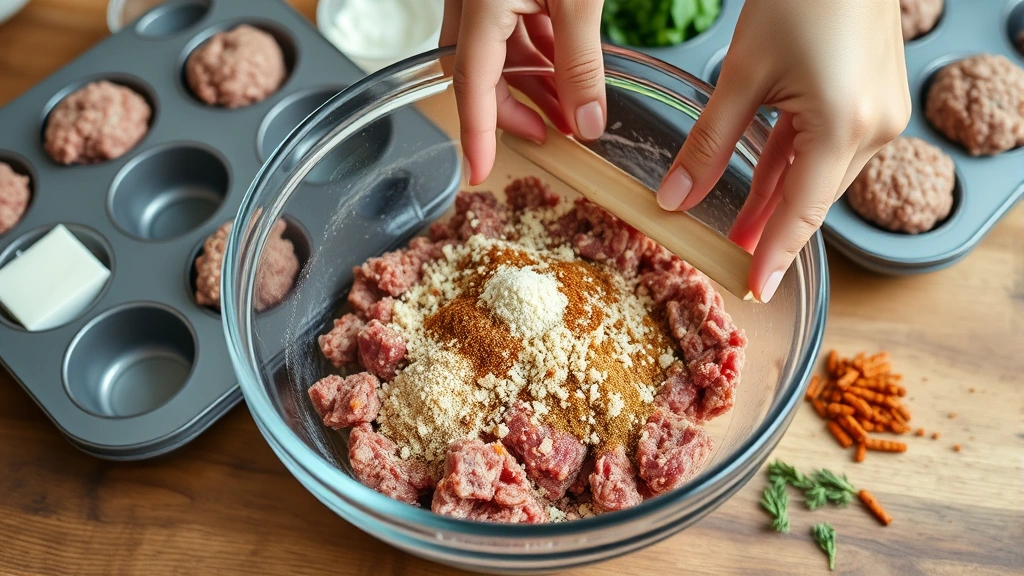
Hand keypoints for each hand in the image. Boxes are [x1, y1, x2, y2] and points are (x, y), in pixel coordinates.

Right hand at [440, 0, 606, 184]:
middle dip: (513, 110)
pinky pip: (512, 28)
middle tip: (548, 136)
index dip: (476, 134)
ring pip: (498, 52)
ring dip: (532, 83)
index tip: (479, 172)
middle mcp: (471, 0)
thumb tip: (586, 121)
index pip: (471, 82)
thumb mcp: (580, 0)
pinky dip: (538, 53)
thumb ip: (581, 61)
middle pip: (478, 73)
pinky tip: (565, 70)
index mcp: (481, 3)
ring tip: (569, 108)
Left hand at [655, 0, 910, 301]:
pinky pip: (828, 147)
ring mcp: (880, 114)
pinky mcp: (874, 98)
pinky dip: (793, 166)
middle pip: (811, 197)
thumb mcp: (742, 76)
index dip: (774, 255)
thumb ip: (708, 144)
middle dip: (770, 229)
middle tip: (730, 259)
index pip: (801, 212)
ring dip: (778, 199)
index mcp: (845, 127)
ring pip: (819, 174)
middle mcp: (874, 128)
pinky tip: (763, 186)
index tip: (754, 289)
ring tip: (739, 232)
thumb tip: (674, 199)